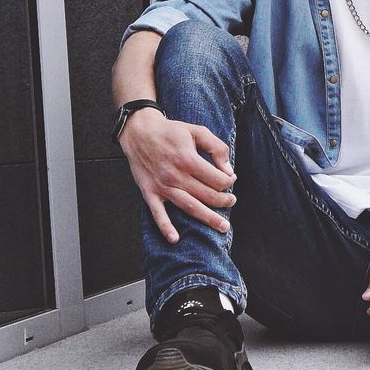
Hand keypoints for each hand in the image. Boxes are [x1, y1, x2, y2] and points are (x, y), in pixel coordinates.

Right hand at [119, 109, 237, 242]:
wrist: (139, 132)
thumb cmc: (170, 131)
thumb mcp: (197, 131)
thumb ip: (217, 147)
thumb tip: (228, 169)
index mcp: (188, 159)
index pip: (217, 179)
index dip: (228, 181)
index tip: (230, 178)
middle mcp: (175, 175)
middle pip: (207, 196)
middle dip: (224, 201)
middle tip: (231, 201)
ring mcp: (162, 186)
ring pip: (189, 207)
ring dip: (208, 218)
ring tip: (223, 226)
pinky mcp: (149, 192)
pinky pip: (157, 213)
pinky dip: (165, 227)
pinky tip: (175, 239)